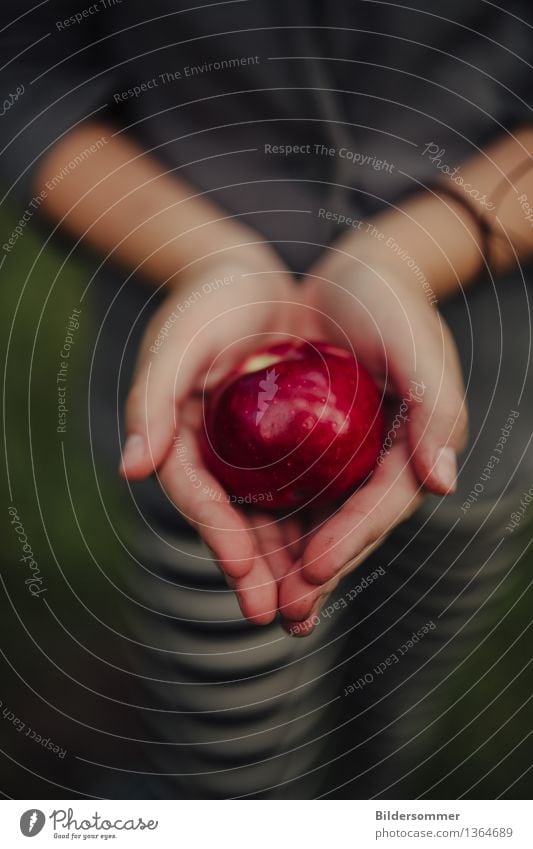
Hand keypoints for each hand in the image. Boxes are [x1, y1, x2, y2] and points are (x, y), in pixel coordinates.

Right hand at [120, 249, 300, 624]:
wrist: (253, 278)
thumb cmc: (210, 301)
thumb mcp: (179, 339)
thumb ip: (152, 400)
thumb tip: (130, 469)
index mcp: (178, 436)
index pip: (197, 496)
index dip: (217, 535)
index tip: (243, 572)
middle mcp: (212, 453)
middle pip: (232, 520)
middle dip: (254, 569)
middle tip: (276, 615)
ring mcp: (247, 453)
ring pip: (266, 516)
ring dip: (285, 562)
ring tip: (307, 607)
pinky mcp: (281, 447)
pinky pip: (296, 492)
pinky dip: (311, 523)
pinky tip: (331, 552)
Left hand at [277, 245, 468, 633]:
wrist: (354, 273)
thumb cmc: (390, 303)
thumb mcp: (418, 345)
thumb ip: (436, 410)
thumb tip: (444, 485)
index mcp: (409, 446)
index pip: (382, 504)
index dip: (352, 538)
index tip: (314, 569)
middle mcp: (376, 460)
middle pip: (346, 525)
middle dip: (318, 571)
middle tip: (285, 613)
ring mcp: (342, 457)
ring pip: (315, 518)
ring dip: (290, 563)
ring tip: (263, 603)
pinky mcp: (311, 446)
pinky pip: (290, 490)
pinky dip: (271, 520)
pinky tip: (246, 547)